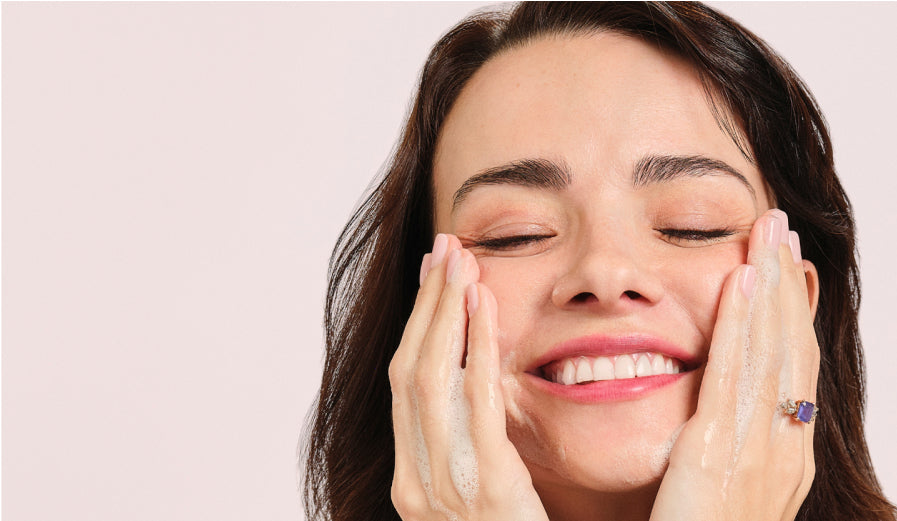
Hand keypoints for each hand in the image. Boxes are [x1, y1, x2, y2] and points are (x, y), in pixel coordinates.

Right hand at [388, 234, 549, 520]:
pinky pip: (475, 406)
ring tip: (460, 263)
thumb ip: (471, 449)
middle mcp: (415, 482)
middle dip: (426, 305)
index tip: (433, 276)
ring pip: (429, 379)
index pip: (405, 384)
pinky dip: (475, 350)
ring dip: (444, 314)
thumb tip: (476, 385)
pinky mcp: (487, 491)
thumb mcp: (482, 498)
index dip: (417, 325)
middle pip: (408, 371)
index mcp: (412, 480)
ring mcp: (444, 489)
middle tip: (445, 249)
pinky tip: (485, 309)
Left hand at [650, 209, 818, 520]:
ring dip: (770, 287)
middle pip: (790, 347)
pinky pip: (733, 375)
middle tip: (780, 228)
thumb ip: (729, 447)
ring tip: (767, 234)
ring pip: (770, 350)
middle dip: (786, 284)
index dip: (790, 310)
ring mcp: (758, 449)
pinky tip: (741, 283)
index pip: (792, 366)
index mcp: (784, 454)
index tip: (783, 264)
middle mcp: (782, 446)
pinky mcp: (718, 451)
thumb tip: (719, 413)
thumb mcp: (727, 490)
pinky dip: (741, 325)